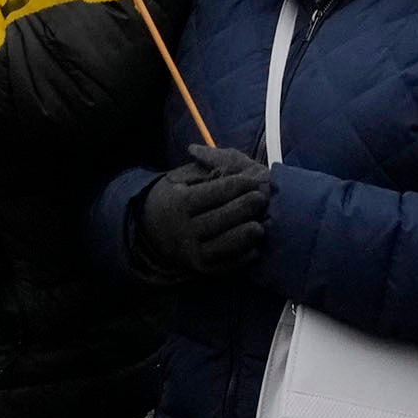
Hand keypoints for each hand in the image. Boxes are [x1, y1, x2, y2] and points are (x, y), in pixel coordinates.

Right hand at [134, 145, 271, 281]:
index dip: (236, 185)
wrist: (155, 233)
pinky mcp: (203, 269)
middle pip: (220, 218)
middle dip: (244, 207)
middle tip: (262, 198)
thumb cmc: (179, 197)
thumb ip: (202, 163)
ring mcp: (193, 252)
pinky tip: (255, 247)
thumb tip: (197, 149)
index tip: (254, 180)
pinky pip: (226, 266)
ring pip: (224, 245)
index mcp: (179, 203)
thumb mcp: (184, 177)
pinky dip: (243, 258)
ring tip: (260, 225)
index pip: (213, 193)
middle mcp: (183, 229)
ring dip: (245, 235)